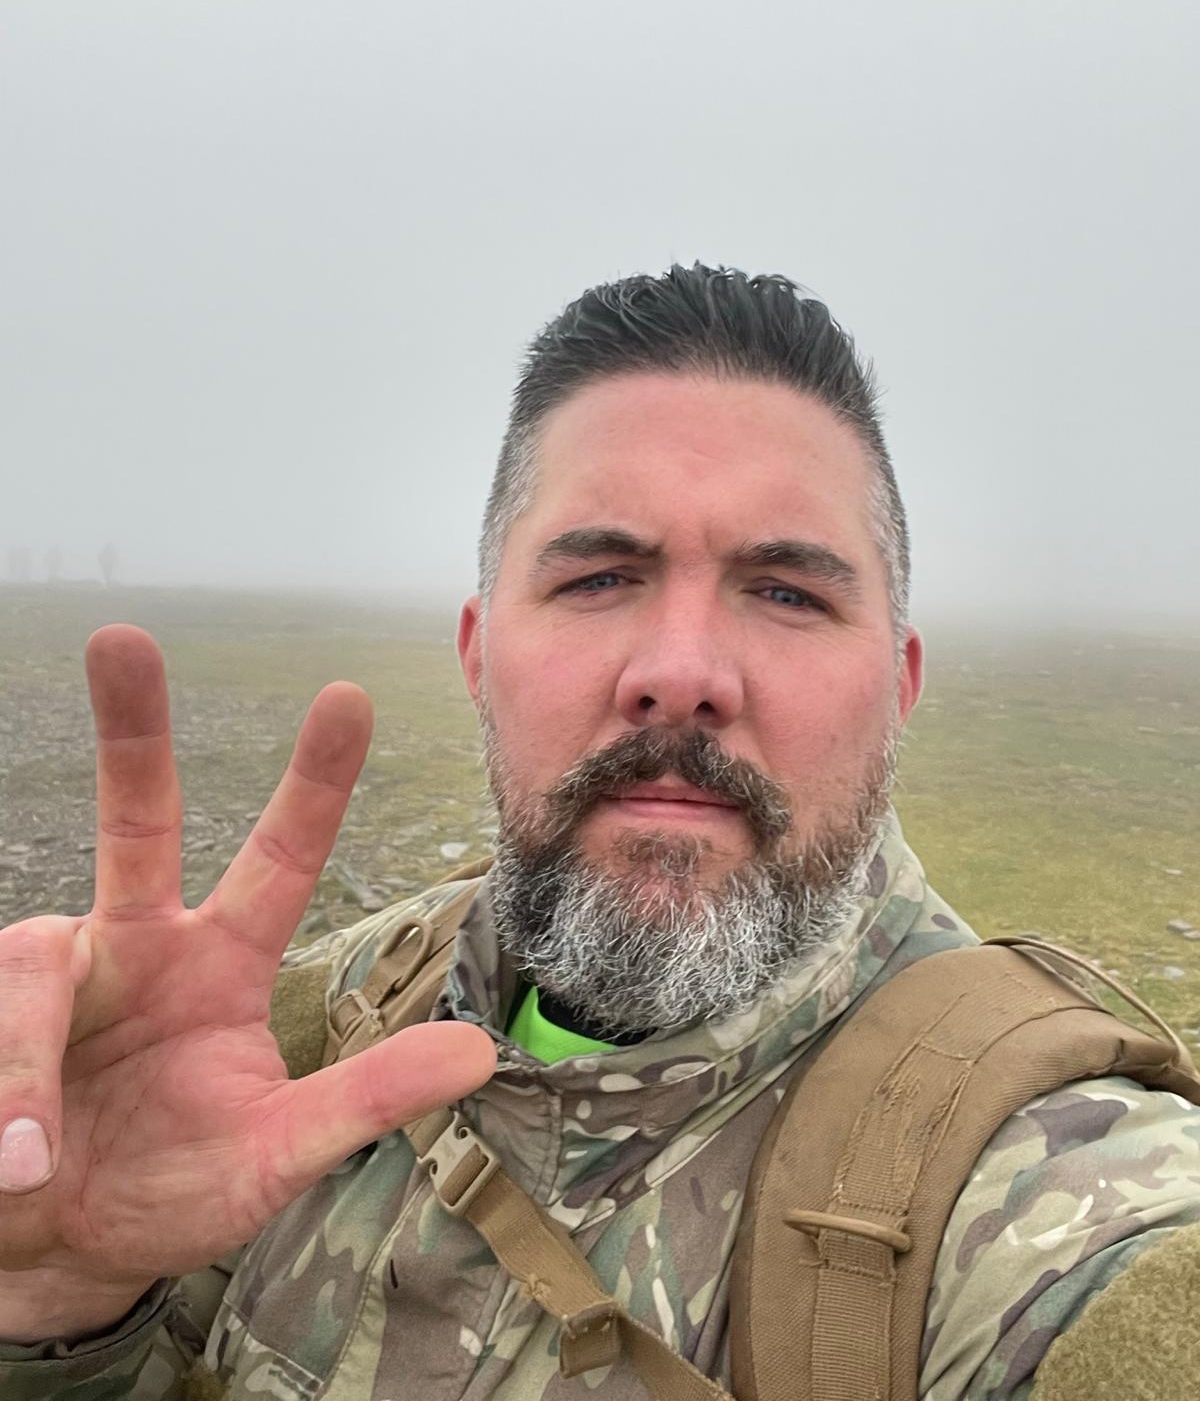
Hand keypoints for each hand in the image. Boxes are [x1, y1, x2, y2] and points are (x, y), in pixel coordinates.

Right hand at [0, 626, 495, 1337]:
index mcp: (219, 965)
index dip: (313, 783)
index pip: (278, 860)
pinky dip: (0, 1093)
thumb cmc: (174, 1191)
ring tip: (29, 1166)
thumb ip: (365, 1102)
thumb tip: (481, 1057)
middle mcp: (139, 945)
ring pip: (40, 959)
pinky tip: (8, 1164)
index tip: (349, 697)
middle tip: (123, 640)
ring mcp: (59, 973)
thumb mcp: (274, 1156)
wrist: (57, 1255)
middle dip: (131, 730)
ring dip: (24, 1064)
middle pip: (137, 819)